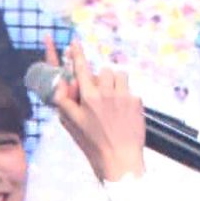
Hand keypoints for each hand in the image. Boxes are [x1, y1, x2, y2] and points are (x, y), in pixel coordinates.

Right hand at [45, 36, 145, 181]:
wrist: (120, 158)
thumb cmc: (93, 143)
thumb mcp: (70, 122)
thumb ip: (63, 100)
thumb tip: (62, 82)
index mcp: (88, 97)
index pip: (81, 68)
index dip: (78, 53)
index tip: (75, 42)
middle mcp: (107, 93)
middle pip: (104, 70)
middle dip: (101, 77)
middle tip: (99, 92)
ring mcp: (124, 96)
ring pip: (120, 75)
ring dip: (115, 82)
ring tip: (113, 99)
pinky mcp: (138, 102)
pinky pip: (131, 90)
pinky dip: (126, 96)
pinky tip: (123, 112)